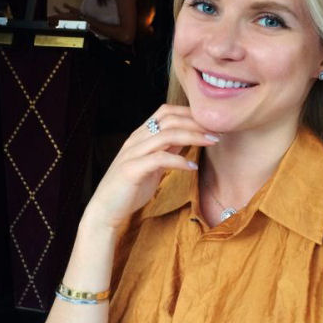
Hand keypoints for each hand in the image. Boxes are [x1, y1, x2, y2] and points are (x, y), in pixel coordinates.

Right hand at [84, 104, 218, 230]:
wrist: (105, 210)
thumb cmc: (130, 189)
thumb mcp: (153, 166)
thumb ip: (166, 151)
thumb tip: (186, 140)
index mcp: (140, 136)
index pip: (166, 112)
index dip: (189, 113)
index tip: (211, 123)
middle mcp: (135, 140)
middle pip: (169, 119)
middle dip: (196, 123)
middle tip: (218, 132)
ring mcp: (132, 153)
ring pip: (166, 135)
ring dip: (193, 136)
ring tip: (212, 142)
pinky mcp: (131, 170)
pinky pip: (159, 159)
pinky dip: (179, 161)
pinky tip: (192, 167)